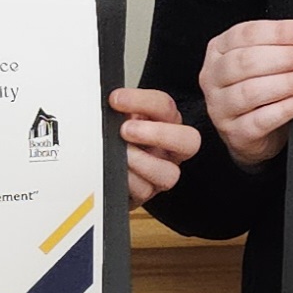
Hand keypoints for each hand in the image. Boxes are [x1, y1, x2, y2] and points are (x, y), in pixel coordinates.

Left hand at [109, 86, 200, 206]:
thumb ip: (119, 108)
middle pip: (189, 140)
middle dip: (158, 134)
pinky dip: (128, 181)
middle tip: (126, 130)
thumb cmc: (115, 137)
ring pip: (170, 173)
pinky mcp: (147, 192)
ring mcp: (162, 172)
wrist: (102, 166)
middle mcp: (169, 147)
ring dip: (142, 162)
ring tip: (121, 155)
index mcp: (165, 122)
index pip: (164, 106)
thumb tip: (110, 101)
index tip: (115, 100)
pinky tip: (116, 172)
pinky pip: (144, 191)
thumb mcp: (118, 116)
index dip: (141, 101)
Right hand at [197, 19, 292, 168]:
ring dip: (291, 82)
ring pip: (253, 90)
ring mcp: (220, 106)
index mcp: (219, 49)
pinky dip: (287, 108)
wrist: (254, 132)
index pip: (247, 33)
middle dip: (290, 57)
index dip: (281, 32)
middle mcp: (214, 76)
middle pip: (248, 61)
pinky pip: (261, 119)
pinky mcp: (234, 132)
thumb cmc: (260, 93)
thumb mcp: (265, 62)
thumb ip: (282, 48)